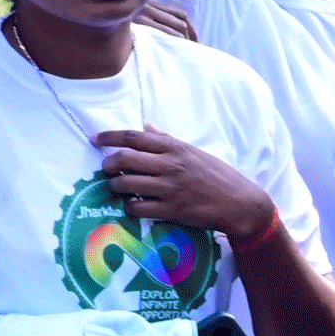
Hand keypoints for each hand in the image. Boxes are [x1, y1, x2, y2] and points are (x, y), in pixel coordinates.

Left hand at [88, 126, 276, 239]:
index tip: (95, 138)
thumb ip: (166, 140)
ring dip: (115, 186)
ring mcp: (169, 188)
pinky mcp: (172, 209)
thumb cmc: (217, 175)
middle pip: (125, 159)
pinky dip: (129, 206)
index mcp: (174, 148)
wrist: (239, 202)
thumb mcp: (193, 152)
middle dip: (108, 163)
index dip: (110, 136)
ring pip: (126, 183)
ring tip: (117, 187)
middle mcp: (170, 165)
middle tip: (105, 168)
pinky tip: (132, 205)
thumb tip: (146, 125)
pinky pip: (138, 207)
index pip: (134, 137)